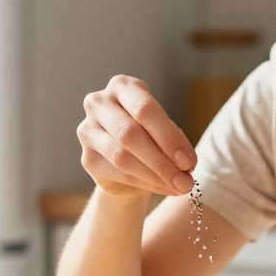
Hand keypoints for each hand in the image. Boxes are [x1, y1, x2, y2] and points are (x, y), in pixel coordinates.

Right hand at [78, 75, 195, 198]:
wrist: (126, 158)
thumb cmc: (150, 134)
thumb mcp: (164, 129)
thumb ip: (174, 141)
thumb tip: (185, 164)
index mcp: (122, 86)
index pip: (145, 110)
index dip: (168, 137)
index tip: (189, 162)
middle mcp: (99, 103)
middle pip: (130, 133)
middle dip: (161, 161)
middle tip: (185, 180)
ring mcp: (87, 130)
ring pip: (122, 156)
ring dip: (154, 175)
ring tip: (179, 187)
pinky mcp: (86, 158)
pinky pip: (117, 173)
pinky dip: (145, 183)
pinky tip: (164, 189)